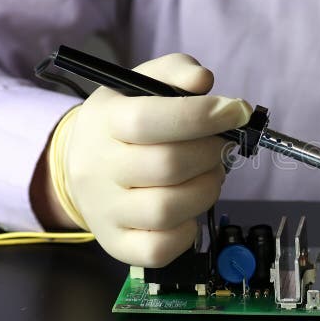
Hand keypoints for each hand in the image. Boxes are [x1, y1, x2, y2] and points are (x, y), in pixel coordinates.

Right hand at [58, 54, 250, 266]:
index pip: (151, 120)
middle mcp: (98, 169)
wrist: (82, 165)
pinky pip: (159, 249)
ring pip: (166, 209)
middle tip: (220, 147)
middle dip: (211, 154)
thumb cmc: (125, 120)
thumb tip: (203, 80)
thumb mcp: (143, 83)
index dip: (202, 115)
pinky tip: (190, 210)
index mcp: (104, 121)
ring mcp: (105, 211)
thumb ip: (176, 71)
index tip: (237, 111)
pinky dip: (187, 232)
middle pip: (167, 165)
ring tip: (209, 175)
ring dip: (206, 190)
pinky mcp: (117, 244)